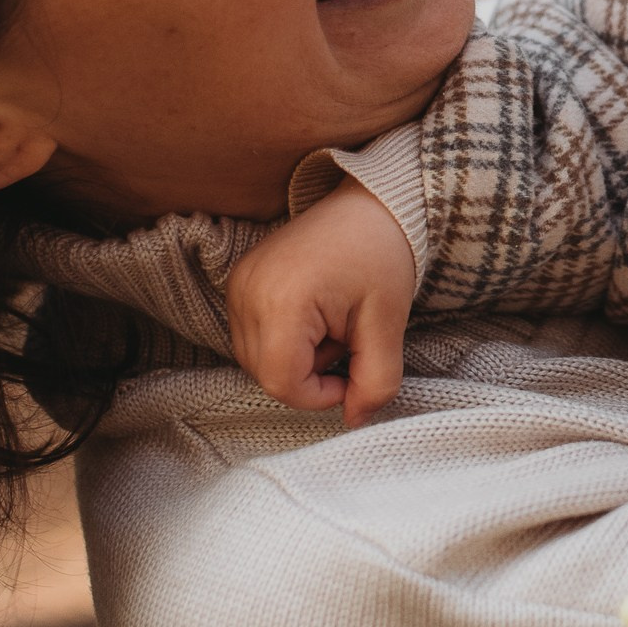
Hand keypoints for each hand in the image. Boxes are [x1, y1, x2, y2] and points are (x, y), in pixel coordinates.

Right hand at [223, 180, 416, 426]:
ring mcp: (239, 284)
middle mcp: (249, 291)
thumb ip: (376, 382)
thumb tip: (354, 421)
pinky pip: (251, 335)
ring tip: (332, 326)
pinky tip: (315, 317)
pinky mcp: (239, 281)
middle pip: (265, 374)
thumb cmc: (381, 257)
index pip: (283, 382)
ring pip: (255, 359)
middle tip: (346, 343)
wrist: (369, 205)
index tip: (352, 373)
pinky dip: (283, 340)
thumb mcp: (388, 325)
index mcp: (284, 300)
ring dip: (296, 359)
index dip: (320, 394)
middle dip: (309, 376)